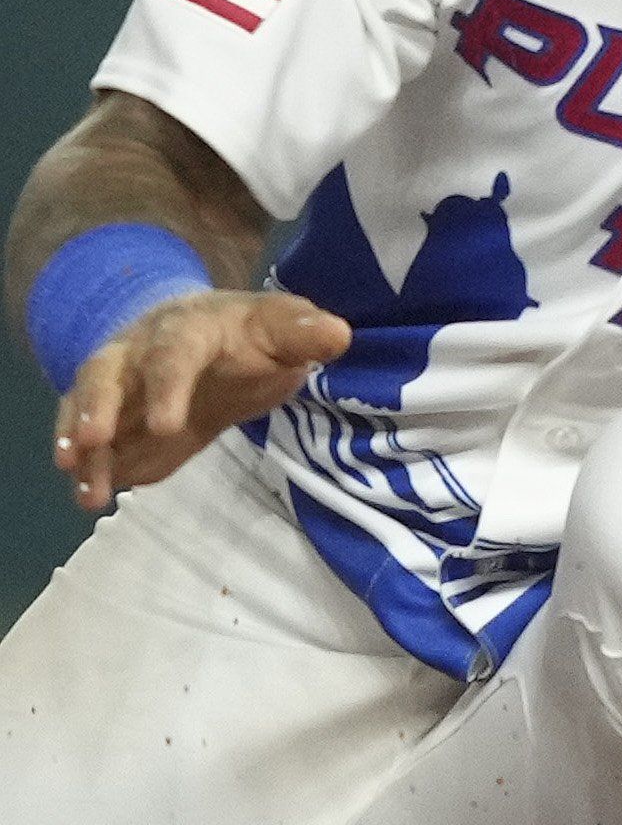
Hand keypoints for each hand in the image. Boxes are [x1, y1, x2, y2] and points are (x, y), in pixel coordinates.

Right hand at [53, 288, 348, 512]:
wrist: (219, 338)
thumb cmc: (252, 334)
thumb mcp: (282, 329)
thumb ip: (303, 335)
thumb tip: (337, 335)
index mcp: (187, 328)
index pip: (172, 352)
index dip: (166, 386)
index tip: (166, 427)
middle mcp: (138, 350)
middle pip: (103, 371)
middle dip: (95, 407)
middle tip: (91, 443)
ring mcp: (118, 384)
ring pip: (85, 406)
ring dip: (80, 445)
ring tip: (86, 490)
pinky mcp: (113, 418)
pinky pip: (92, 440)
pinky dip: (89, 468)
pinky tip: (91, 496)